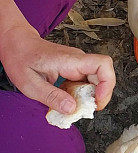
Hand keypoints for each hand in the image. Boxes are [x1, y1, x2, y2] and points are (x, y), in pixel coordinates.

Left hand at [0, 24, 114, 114]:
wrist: (16, 43)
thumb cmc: (20, 58)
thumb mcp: (29, 84)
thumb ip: (51, 97)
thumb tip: (72, 109)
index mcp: (69, 60)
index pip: (103, 65)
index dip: (107, 84)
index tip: (97, 100)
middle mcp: (78, 61)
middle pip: (103, 77)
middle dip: (99, 97)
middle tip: (84, 109)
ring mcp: (77, 66)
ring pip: (96, 84)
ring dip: (88, 98)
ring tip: (72, 106)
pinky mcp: (75, 71)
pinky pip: (86, 85)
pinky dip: (80, 96)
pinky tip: (66, 100)